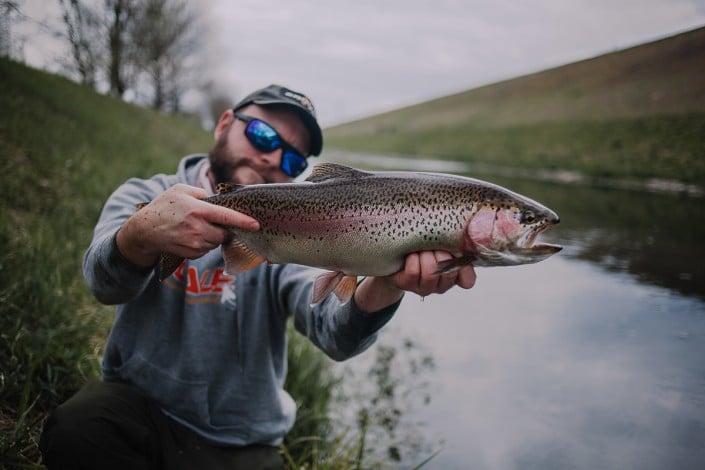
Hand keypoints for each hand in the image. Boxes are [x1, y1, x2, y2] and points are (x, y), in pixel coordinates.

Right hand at [117, 184, 259, 266]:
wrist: (144, 229)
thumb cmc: (164, 206)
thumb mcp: (181, 190)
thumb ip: (202, 193)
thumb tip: (219, 200)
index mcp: (197, 210)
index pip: (226, 217)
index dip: (243, 221)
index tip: (256, 224)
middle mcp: (197, 228)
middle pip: (224, 234)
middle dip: (223, 229)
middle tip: (211, 222)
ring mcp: (193, 243)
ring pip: (216, 243)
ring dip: (213, 236)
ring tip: (196, 227)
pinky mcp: (190, 253)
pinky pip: (206, 250)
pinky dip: (203, 244)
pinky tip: (190, 236)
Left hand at [354, 251, 475, 313]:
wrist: (394, 251)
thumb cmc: (422, 243)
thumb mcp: (442, 241)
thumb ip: (457, 242)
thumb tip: (469, 240)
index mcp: (454, 273)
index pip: (468, 280)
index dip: (464, 268)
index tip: (457, 253)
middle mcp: (441, 284)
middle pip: (449, 272)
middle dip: (440, 253)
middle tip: (433, 245)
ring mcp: (424, 287)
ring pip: (431, 272)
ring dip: (425, 256)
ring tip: (420, 249)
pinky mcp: (406, 285)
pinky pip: (413, 272)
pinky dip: (411, 260)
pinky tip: (409, 256)